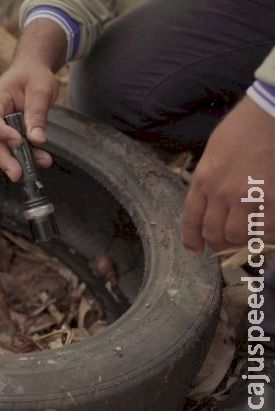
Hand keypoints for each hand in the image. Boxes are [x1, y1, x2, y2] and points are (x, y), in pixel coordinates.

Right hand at [0, 60, 56, 180]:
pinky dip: (28, 154)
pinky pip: (17, 147)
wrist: (34, 69)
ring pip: (5, 148)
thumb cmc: (33, 74)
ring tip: (40, 165)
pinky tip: (42, 160)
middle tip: (17, 174)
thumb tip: (36, 139)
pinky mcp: (12, 132)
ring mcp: (2, 125)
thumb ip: (37, 114)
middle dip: (6, 159)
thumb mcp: (40, 90)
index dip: (1, 133)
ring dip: (20, 160)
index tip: (18, 142)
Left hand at [182, 96, 274, 254]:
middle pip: (213, 231)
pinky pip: (265, 230)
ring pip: (238, 235)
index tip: (195, 250)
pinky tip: (267, 231)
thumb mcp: (214, 153)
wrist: (271, 113)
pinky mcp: (272, 199)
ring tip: (248, 237)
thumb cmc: (245, 127)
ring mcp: (247, 196)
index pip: (191, 218)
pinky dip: (265, 235)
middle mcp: (221, 192)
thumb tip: (214, 202)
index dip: (192, 239)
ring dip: (242, 240)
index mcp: (203, 179)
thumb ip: (211, 179)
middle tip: (226, 244)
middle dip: (218, 242)